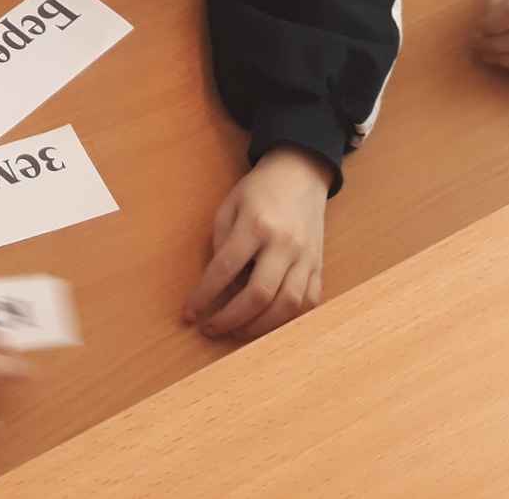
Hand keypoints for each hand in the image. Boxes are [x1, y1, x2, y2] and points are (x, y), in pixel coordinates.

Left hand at [184, 146, 329, 341]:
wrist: (300, 174)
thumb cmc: (259, 190)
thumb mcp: (229, 206)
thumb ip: (221, 244)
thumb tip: (222, 288)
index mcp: (256, 224)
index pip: (225, 268)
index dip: (204, 295)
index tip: (189, 313)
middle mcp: (284, 244)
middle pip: (259, 294)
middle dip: (230, 319)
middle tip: (210, 329)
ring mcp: (306, 257)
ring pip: (287, 305)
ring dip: (259, 327)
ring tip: (236, 332)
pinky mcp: (319, 266)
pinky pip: (308, 303)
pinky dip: (287, 320)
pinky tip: (267, 324)